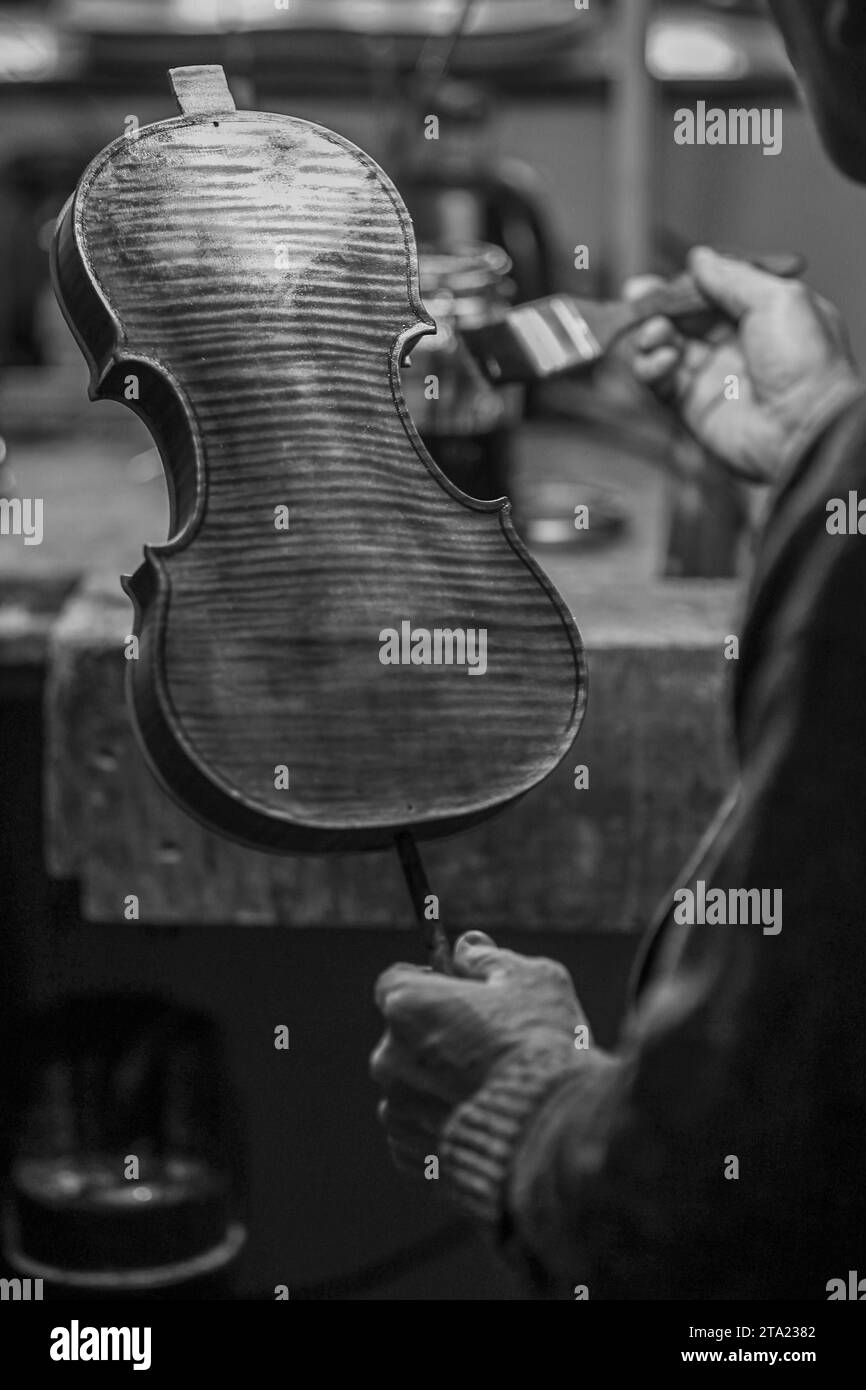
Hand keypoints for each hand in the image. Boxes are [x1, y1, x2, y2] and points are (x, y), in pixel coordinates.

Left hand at [370, 931, 585, 1173]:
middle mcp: (388, 1057)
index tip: (461, 995)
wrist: (553, 1133)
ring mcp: (397, 1111)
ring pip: (412, 1087)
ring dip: (439, 1085)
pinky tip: (486, 1123)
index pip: (395, 982)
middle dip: (436, 1037)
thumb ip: (489, 959)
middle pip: (403, 1037)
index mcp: (406, 1005)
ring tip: (493, 1091)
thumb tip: (467, 946)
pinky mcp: (412, 1157)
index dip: (429, 985)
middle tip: (488, 1046)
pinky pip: (420, 1131)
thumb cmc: (543, 1045)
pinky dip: (444, 1126)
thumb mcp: (531, 979)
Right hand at [629, 246, 860, 482]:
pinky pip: (660, 382)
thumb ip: (733, 277)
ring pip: (665, 347)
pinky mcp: (693, 406)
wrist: (805, 427)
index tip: (664, 280)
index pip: (711, 291)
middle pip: (682, 318)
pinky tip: (664, 360)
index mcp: (761, 314)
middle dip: (657, 307)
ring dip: (652, 335)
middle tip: (637, 298)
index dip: (684, 285)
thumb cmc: (806, 363)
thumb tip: (699, 258)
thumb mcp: (778, 299)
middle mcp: (735, 343)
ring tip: (655, 334)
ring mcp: (713, 375)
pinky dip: (652, 367)